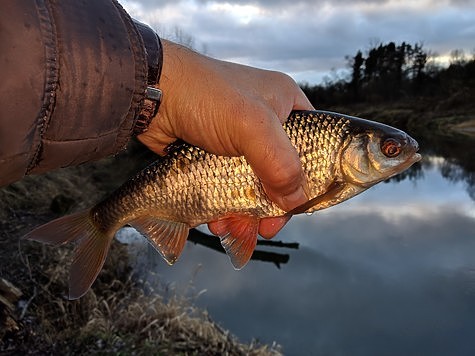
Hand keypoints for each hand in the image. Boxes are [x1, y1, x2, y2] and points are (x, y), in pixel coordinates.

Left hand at [137, 40, 313, 236]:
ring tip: (230, 228)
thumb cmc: (205, 96)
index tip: (299, 208)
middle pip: (283, 174)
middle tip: (266, 229)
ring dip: (246, 213)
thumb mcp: (252, 126)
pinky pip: (229, 189)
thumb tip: (295, 201)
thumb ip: (280, 164)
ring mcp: (240, 142)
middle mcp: (267, 124)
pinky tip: (215, 220)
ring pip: (254, 186)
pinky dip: (225, 208)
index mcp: (286, 105)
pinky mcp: (216, 156)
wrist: (152, 95)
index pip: (313, 147)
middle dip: (272, 206)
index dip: (311, 179)